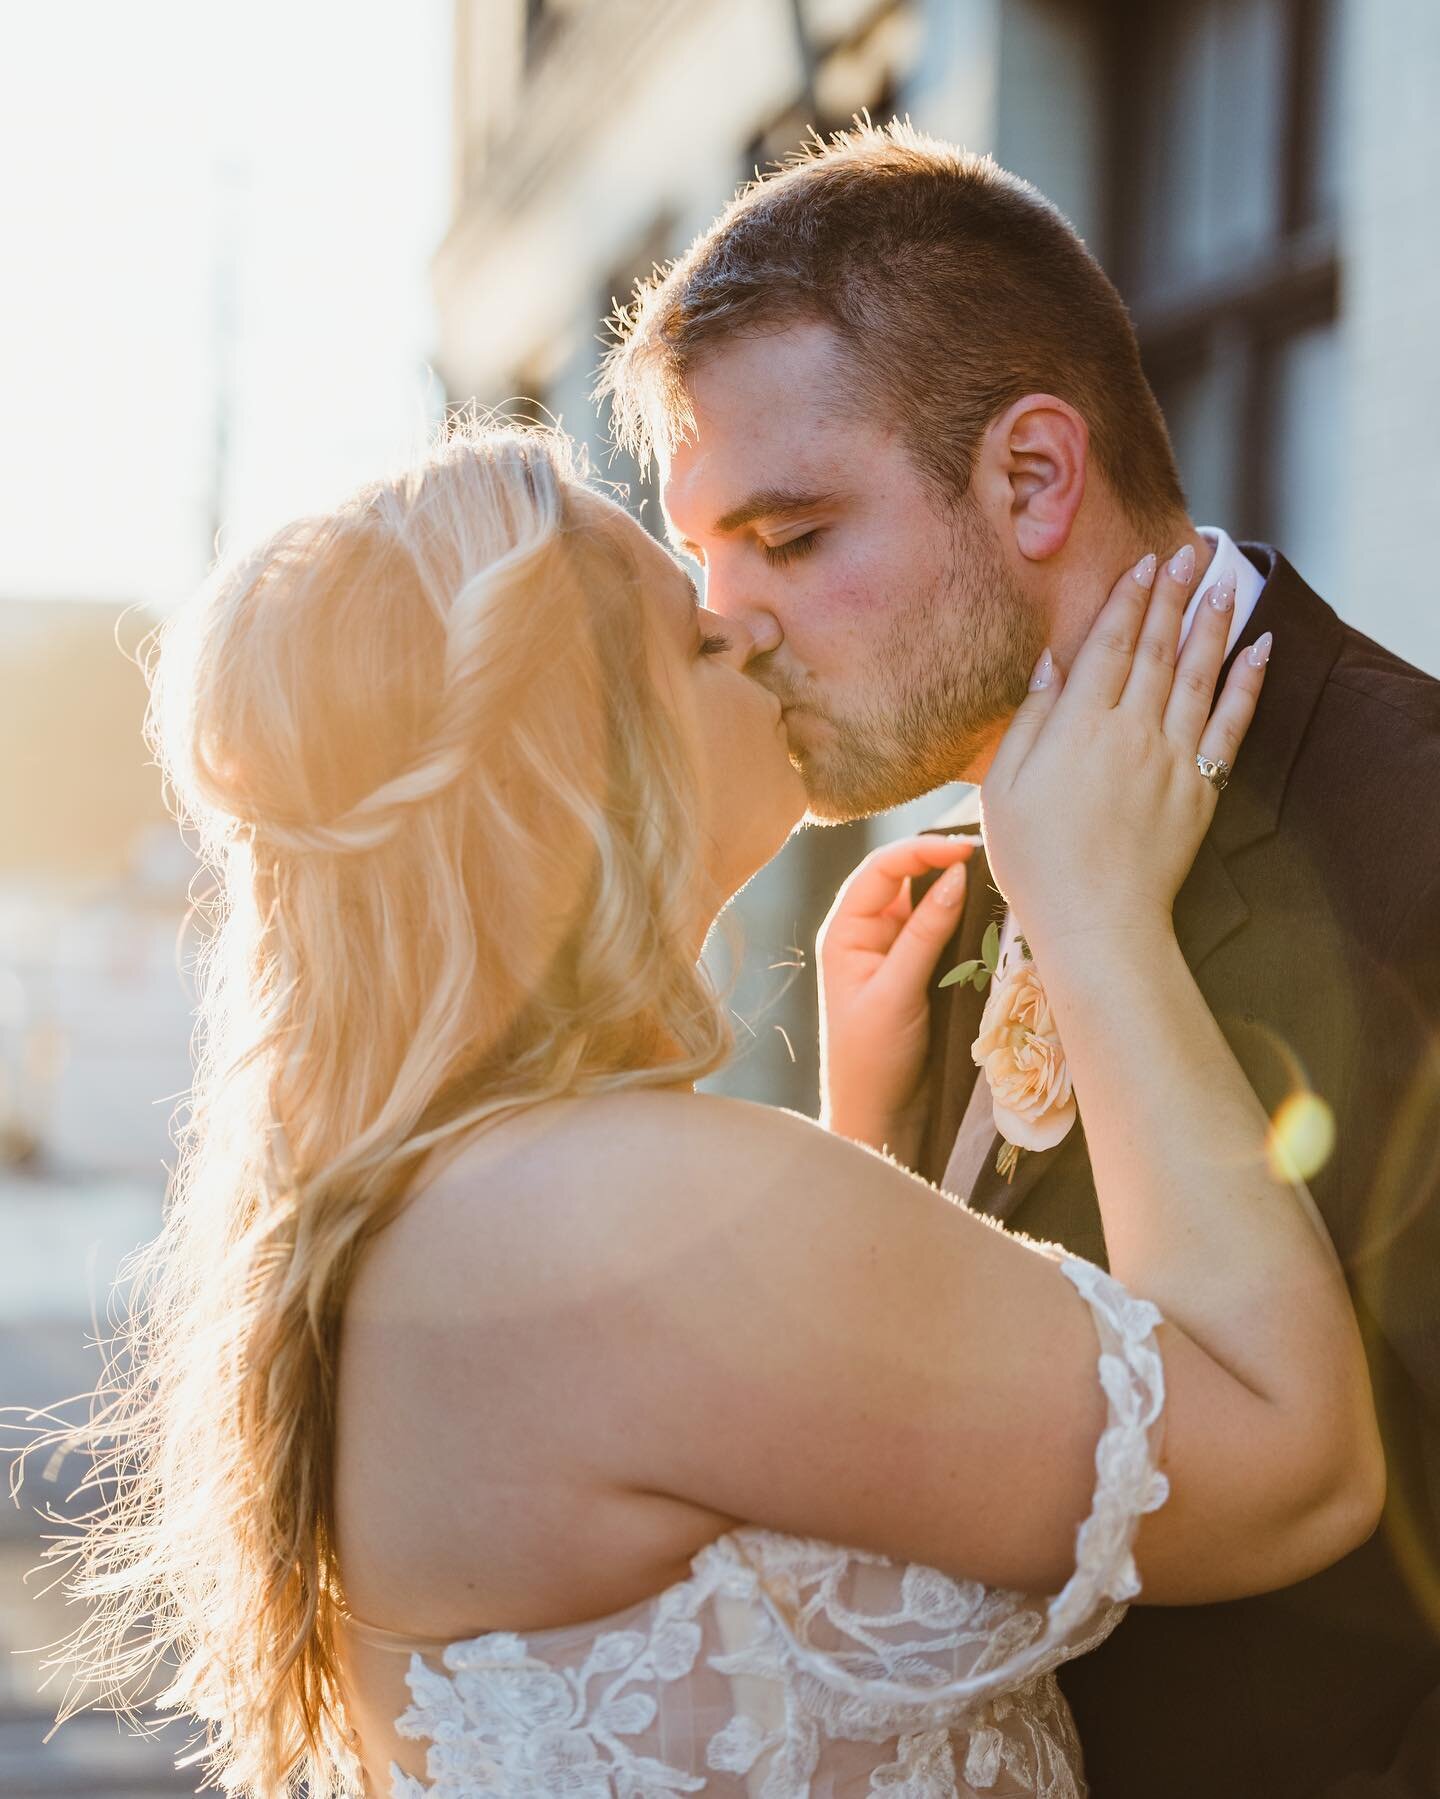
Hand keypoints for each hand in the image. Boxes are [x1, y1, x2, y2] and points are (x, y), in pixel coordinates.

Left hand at [817, 833, 974, 1152]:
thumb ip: (926, 934)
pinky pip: (943, 932)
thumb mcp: (896, 993)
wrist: (879, 1117)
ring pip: (928, 903)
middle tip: (989, 856)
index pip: (882, 869)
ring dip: (956, 889)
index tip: (966, 849)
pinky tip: (990, 913)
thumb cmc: (871, 1060)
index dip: (922, 850)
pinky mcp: (919, 972)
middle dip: (941, 860)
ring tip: (994, 877)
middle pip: (906, 877)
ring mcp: (894, 951)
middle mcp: (868, 933)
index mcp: (845, 931)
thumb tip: (956, 875)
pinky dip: (964, 920)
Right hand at [981, 545, 1268, 959]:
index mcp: (1079, 727)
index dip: (1128, 602)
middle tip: (1188, 553)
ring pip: (1199, 674)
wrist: (1095, 921)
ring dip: (1213, 623)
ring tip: (1223, 581)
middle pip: (1158, 649)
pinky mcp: (1201, 788)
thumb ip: (1028, 719)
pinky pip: (1231, 724)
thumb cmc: (1035, 860)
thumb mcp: (1003, 788)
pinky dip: (1248, 683)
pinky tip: (1261, 650)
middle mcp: (1131, 731)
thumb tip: (1050, 662)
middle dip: (1173, 596)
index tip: (1143, 566)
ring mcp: (1172, 758)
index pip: (1109, 647)